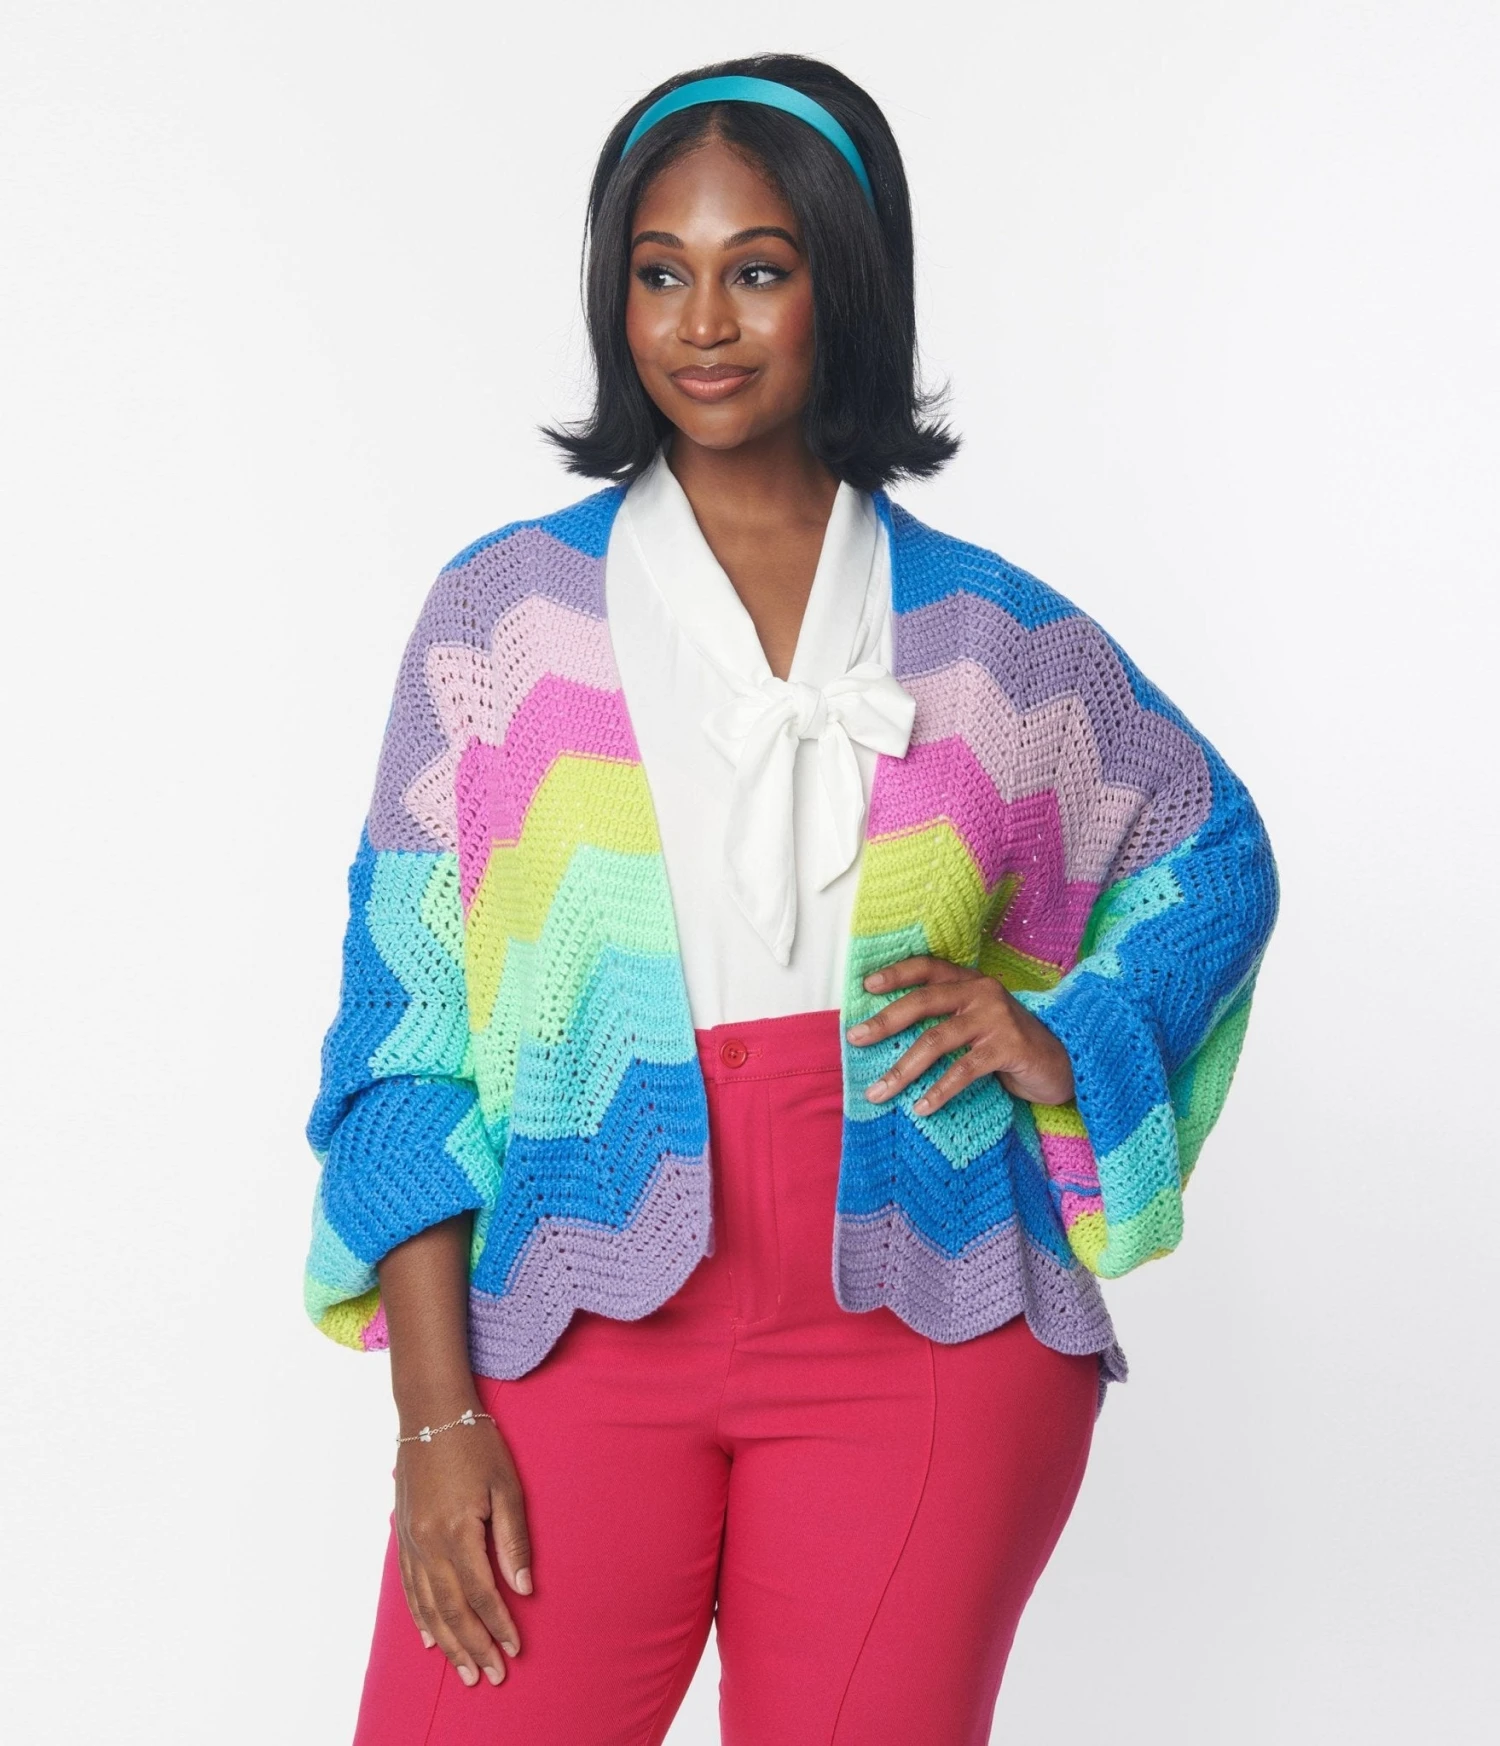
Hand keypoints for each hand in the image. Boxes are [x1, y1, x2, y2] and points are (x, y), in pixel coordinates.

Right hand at [394, 1407, 532, 1688]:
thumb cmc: (476, 1444)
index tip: (515, 1650)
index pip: (481, 1593)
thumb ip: (513, 1541)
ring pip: (428, 1606)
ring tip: (465, 1670)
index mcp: (457, 1531)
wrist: (431, 1413)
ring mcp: (411, 1541)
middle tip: (491, 1677)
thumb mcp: (506, 1486)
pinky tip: (431, 1637)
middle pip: (452, 1609)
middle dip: (473, 1647)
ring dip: (448, 1642)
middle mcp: (428, 1543)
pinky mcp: (403, 1536)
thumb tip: (525, 1588)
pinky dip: (421, 1617)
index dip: (499, 1625)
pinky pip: (409, 1588)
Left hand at [846, 955, 1074, 1111]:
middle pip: (924, 1002)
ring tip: (879, 1091)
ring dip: (902, 1069)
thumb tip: (890, 1036)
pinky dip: (939, 1091)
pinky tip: (921, 1108)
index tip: (866, 985)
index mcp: (971, 982)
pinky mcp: (1009, 1047)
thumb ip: (947, 1019)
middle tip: (855, 1038)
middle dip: (885, 1022)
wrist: (1066, 1062)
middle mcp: (982, 993)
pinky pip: (964, 1071)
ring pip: (936, 1041)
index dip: (897, 973)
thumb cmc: (1010, 1045)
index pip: (928, 967)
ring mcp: (996, 1019)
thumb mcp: (979, 1023)